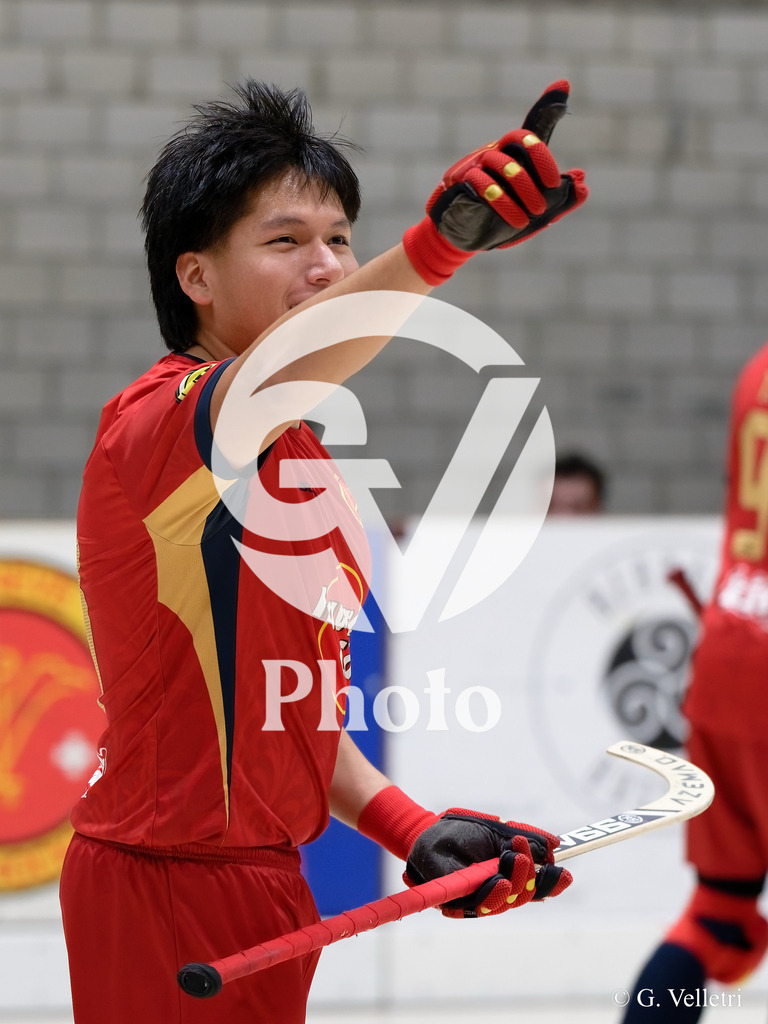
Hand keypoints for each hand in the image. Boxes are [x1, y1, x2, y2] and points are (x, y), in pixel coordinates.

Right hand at [403, 80, 587, 283]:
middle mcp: (495, 152)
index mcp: (515, 155)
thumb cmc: (503, 218)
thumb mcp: (537, 211)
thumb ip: (562, 198)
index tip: (564, 85)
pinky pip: (482, 184)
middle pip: (517, 138)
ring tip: (533, 214)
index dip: (548, 105)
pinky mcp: (461, 184)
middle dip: (540, 160)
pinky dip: (503, 203)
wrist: (466, 237)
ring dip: (523, 189)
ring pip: (502, 163)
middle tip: (552, 188)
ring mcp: (476, 165)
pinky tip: (517, 220)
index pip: (532, 127)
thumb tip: (582, 182)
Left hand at [404, 808, 571, 917]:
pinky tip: (497, 881)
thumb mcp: (497, 829)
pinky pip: (474, 907)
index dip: (552, 884)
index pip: (535, 888)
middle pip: (522, 897)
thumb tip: (556, 845)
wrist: (427, 830)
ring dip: (511, 885)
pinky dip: (489, 895)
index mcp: (509, 877)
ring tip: (511, 864)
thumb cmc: (462, 831)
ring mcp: (475, 900)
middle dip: (528, 876)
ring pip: (502, 904)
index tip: (565, 873)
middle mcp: (495, 893)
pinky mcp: (454, 903)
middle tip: (522, 852)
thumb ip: (525, 837)